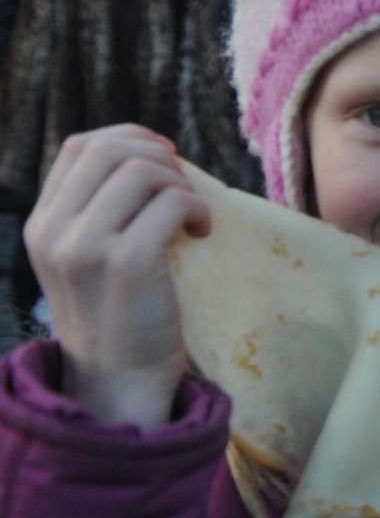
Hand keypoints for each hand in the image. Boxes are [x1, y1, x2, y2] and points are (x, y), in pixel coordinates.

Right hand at [23, 125, 211, 429]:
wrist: (119, 378)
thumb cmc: (117, 312)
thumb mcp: (85, 256)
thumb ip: (98, 209)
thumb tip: (151, 152)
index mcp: (41, 223)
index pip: (80, 146)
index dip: (130, 139)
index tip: (165, 160)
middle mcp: (54, 231)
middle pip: (110, 149)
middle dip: (160, 158)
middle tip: (183, 190)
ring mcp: (86, 247)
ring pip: (143, 171)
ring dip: (181, 185)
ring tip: (191, 216)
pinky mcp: (127, 263)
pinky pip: (172, 203)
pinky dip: (198, 209)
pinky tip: (201, 234)